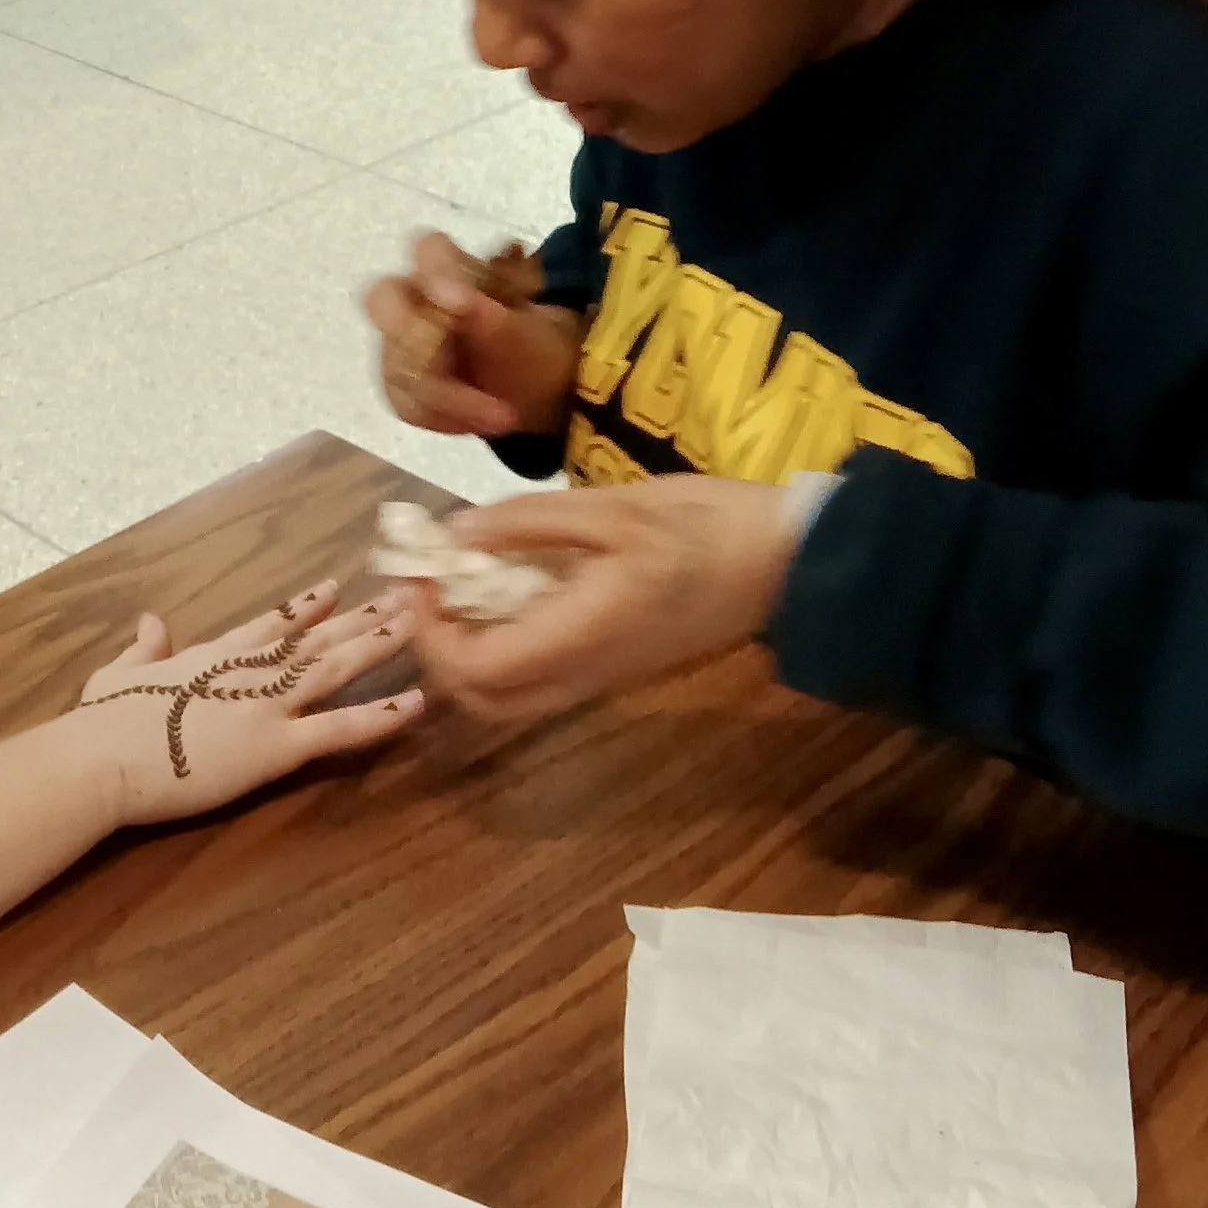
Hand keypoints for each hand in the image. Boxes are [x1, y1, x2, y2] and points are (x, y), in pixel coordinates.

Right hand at [74, 579, 418, 826]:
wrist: (103, 757)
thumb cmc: (102, 723)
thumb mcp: (117, 674)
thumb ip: (142, 648)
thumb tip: (150, 622)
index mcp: (212, 657)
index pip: (268, 626)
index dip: (302, 607)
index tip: (331, 587)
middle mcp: (249, 672)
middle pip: (315, 638)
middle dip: (358, 617)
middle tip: (399, 597)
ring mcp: (268, 706)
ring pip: (336, 668)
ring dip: (378, 644)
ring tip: (415, 625)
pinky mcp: (277, 747)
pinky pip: (341, 729)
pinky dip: (381, 715)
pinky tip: (415, 703)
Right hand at [362, 230, 582, 441]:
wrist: (534, 388)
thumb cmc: (531, 347)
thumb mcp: (527, 336)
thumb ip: (492, 319)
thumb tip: (457, 301)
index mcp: (450, 268)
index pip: (429, 251)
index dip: (437, 274)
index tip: (457, 303)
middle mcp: (413, 298)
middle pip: (382, 300)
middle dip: (416, 339)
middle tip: (458, 369)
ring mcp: (398, 341)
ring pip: (397, 364)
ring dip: (449, 397)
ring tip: (503, 416)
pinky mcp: (398, 382)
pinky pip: (406, 402)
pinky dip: (445, 417)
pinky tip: (481, 422)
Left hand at [391, 476, 798, 734]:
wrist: (788, 564)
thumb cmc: (706, 526)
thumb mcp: (614, 508)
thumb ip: (526, 523)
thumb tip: (452, 534)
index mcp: (581, 636)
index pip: (475, 670)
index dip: (430, 633)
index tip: (420, 577)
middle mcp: (584, 672)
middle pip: (482, 699)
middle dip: (438, 650)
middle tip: (429, 587)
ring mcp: (601, 677)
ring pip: (508, 697)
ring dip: (467, 654)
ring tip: (460, 588)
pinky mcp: (614, 667)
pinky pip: (538, 679)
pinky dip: (502, 649)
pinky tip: (504, 592)